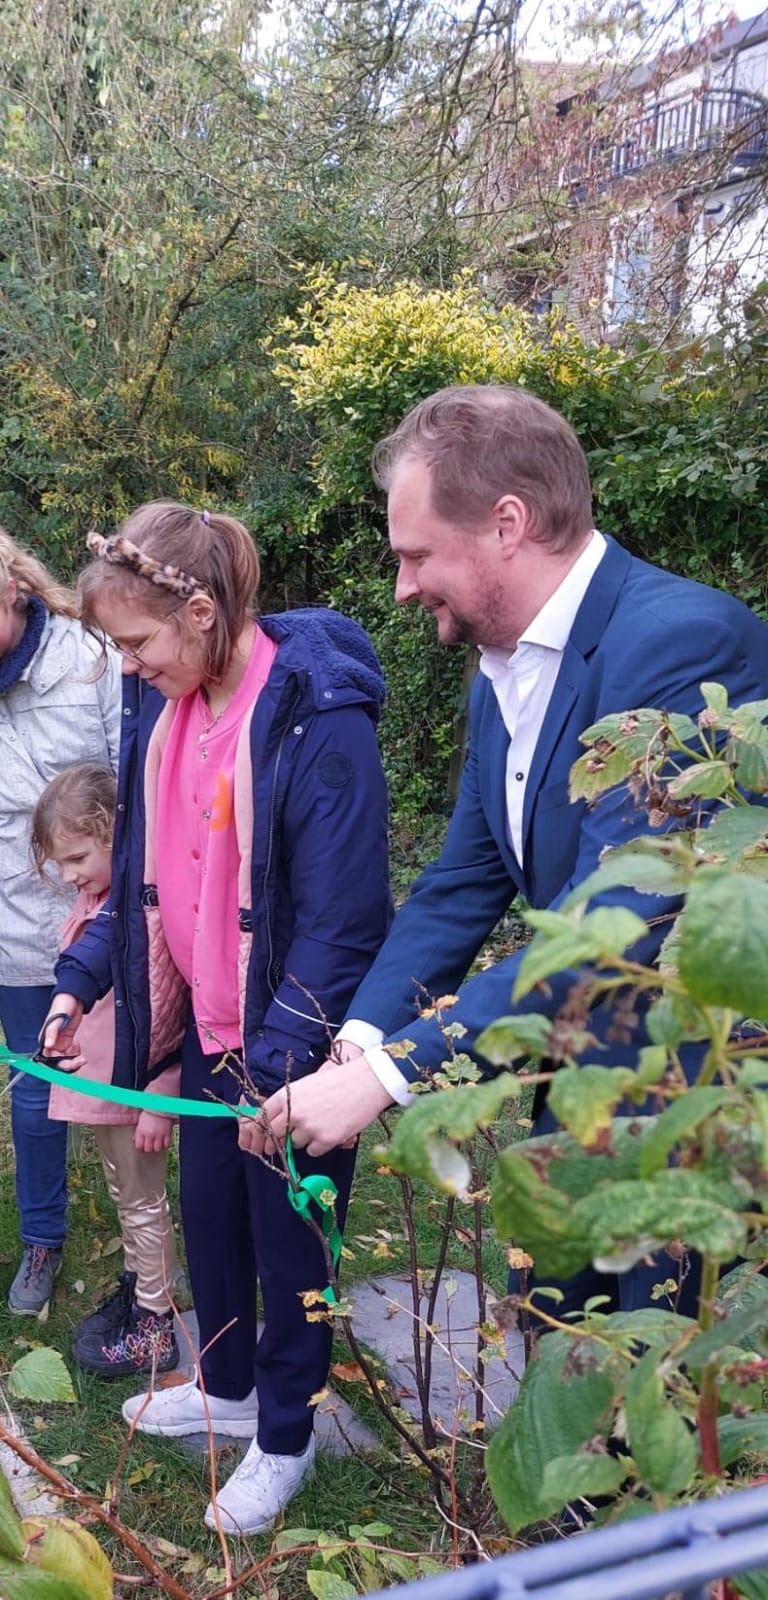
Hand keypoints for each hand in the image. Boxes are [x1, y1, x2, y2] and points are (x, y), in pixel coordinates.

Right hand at [40, 996, 84, 1065]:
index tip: (70, 1064)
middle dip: (69, 1064)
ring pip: (65, 1059)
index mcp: (45, 1039)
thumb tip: (48, 1045)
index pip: (49, 1058)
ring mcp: (60, 1042)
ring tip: (83, 1058)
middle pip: (58, 1061)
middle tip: (81, 1061)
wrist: (74, 997)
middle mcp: (52, 1043)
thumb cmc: (62, 1004)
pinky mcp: (68, 1040)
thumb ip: (52, 1032)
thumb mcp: (56, 1018)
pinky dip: (76, 1054)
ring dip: (74, 1061)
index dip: (58, 1063)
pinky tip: (80, 1049)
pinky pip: (71, 1053)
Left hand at [134, 1109, 172, 1153]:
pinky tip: (164, 1141)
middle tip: (150, 1144)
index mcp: (141, 1131)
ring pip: (157, 1148)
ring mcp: (159, 1134)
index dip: (140, 1147)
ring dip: (157, 1147)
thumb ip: (138, 1132)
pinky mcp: (167, 1133)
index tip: (142, 1145)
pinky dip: (165, 1144)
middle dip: (149, 1148)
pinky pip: (166, 1144)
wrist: (161, 1106)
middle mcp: (149, 1134)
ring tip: (157, 1143)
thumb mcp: (140, 1122)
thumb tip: (135, 1140)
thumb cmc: (149, 1113)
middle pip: (148, 1149)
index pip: (139, 1146)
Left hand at [250, 1056, 394, 1158]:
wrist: (366, 1082)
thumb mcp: (307, 1085)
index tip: (259, 1139)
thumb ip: (290, 1102)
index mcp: (287, 1095)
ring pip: (295, 1144)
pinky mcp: (325, 1139)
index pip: (262, 1117)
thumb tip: (277, 1122)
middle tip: (277, 1147)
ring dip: (304, 1140)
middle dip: (273, 1143)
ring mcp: (309, 1127)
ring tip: (321, 1124)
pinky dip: (319, 1146)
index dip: (259, 1131)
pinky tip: (331, 1131)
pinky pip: (312, 1151)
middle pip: (274, 1135)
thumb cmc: (338, 1080)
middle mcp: (294, 1112)